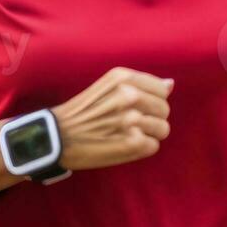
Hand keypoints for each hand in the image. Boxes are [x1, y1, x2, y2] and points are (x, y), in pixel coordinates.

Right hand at [52, 66, 172, 170]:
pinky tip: (124, 145)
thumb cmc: (82, 111)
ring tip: (128, 135)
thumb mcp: (107, 87)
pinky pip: (153, 146)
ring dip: (149, 135)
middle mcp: (129, 95)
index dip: (153, 101)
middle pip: (164, 109)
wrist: (56, 137)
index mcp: (123, 78)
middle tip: (131, 124)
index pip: (161, 88)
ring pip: (163, 128)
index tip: (138, 108)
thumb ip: (140, 84)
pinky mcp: (132, 142)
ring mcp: (132, 119)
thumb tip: (170, 84)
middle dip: (152, 118)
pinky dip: (141, 149)